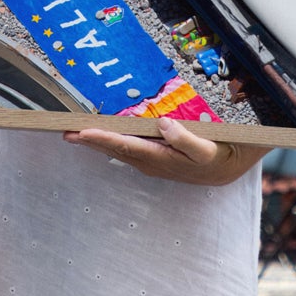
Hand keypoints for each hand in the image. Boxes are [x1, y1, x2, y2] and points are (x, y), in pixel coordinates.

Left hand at [64, 116, 264, 186]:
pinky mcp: (155, 159)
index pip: (127, 146)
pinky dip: (110, 142)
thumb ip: (187, 139)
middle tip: (63, 130)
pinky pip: (127, 150)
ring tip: (74, 132)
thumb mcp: (210, 149)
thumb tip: (163, 125)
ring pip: (119, 151)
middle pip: (116, 149)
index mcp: (163, 158)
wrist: (231, 169)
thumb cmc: (222, 154)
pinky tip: (100, 136)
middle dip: (90, 141)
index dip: (103, 138)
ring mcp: (152, 162)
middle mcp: (153, 162)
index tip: (83, 132)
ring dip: (96, 142)